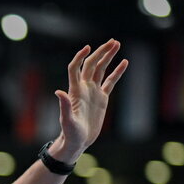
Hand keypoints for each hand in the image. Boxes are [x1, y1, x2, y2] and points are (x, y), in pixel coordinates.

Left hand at [52, 39, 128, 160]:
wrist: (77, 142)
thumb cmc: (70, 133)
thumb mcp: (68, 121)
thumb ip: (65, 106)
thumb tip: (58, 92)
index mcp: (76, 91)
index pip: (76, 68)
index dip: (80, 57)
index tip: (88, 47)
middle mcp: (84, 88)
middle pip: (91, 64)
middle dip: (101, 52)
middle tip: (113, 41)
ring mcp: (93, 92)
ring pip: (101, 70)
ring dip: (108, 57)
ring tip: (117, 44)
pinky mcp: (102, 98)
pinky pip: (110, 81)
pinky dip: (117, 72)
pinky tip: (124, 62)